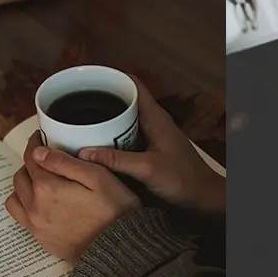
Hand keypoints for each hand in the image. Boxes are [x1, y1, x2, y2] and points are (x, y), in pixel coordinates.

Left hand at [5, 131, 140, 263]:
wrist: (119, 250)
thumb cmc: (115, 211)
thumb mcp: (98, 177)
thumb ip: (66, 162)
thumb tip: (40, 152)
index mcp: (47, 187)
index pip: (32, 157)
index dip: (36, 143)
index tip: (41, 137)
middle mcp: (35, 207)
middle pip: (21, 176)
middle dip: (31, 163)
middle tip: (46, 159)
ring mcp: (36, 226)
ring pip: (15, 198)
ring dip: (24, 186)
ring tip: (42, 183)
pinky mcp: (42, 240)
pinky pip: (21, 218)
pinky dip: (26, 206)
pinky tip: (43, 204)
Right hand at [77, 77, 224, 214]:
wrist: (203, 199)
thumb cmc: (183, 180)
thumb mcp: (147, 168)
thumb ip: (117, 160)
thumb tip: (83, 153)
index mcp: (155, 117)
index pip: (133, 84)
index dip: (112, 78)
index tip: (88, 79)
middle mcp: (152, 122)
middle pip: (124, 101)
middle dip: (101, 100)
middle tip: (74, 104)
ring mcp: (151, 136)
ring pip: (124, 121)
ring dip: (104, 121)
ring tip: (77, 123)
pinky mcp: (149, 151)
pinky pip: (126, 138)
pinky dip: (111, 138)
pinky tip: (94, 146)